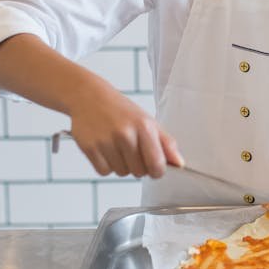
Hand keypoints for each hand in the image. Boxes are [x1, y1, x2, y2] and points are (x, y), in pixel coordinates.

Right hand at [66, 83, 183, 178]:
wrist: (88, 96)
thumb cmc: (121, 110)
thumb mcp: (147, 120)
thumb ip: (166, 143)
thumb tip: (180, 164)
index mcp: (144, 126)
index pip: (157, 165)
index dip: (157, 171)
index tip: (154, 166)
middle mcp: (125, 133)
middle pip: (139, 172)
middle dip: (137, 165)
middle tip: (131, 148)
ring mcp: (106, 141)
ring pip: (121, 173)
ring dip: (121, 164)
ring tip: (116, 146)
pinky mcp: (89, 147)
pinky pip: (104, 172)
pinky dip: (105, 165)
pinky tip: (104, 148)